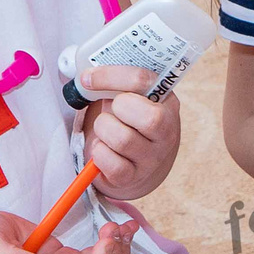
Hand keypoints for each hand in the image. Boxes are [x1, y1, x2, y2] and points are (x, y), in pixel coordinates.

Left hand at [81, 66, 181, 200]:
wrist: (139, 163)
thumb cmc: (129, 121)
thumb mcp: (131, 97)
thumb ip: (117, 83)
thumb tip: (87, 78)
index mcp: (166, 102)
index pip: (143, 80)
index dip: (109, 76)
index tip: (87, 79)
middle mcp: (166, 132)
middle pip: (149, 117)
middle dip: (118, 110)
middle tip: (111, 112)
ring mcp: (152, 158)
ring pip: (123, 140)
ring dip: (103, 131)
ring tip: (105, 131)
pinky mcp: (133, 177)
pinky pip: (111, 164)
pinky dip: (99, 154)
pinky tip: (102, 149)